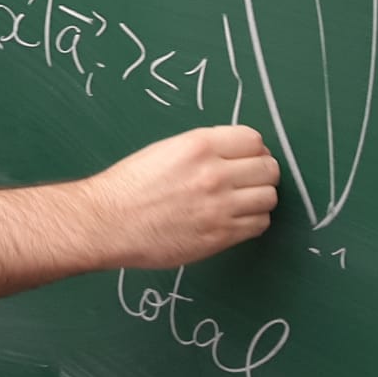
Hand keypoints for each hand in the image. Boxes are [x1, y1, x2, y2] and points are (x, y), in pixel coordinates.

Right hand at [87, 125, 279, 268]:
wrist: (108, 222)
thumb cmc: (130, 187)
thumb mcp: (166, 150)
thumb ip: (204, 149)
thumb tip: (239, 154)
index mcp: (199, 146)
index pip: (254, 140)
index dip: (254, 150)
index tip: (248, 158)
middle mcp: (214, 174)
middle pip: (269, 168)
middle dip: (262, 173)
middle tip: (248, 180)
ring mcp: (219, 207)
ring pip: (269, 198)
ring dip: (260, 198)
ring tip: (242, 201)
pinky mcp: (220, 236)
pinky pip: (259, 225)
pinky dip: (253, 221)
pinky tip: (235, 219)